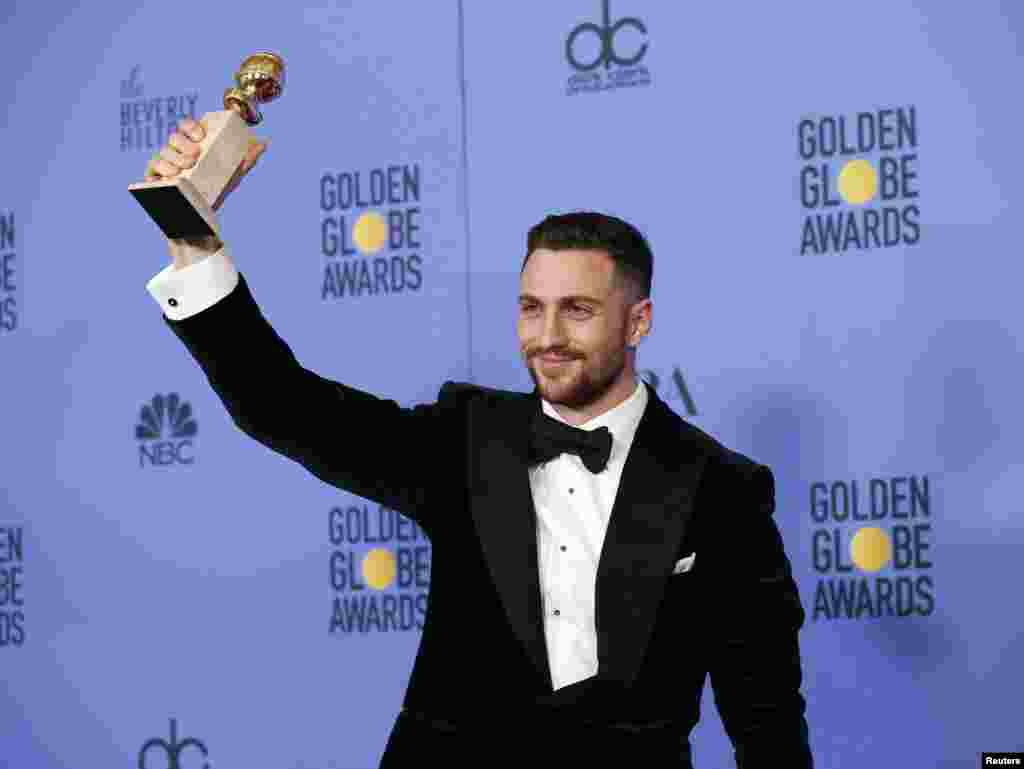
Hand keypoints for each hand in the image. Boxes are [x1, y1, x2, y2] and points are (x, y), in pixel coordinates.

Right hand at [143, 117, 268, 211]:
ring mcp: (164, 165)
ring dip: (171, 160)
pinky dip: (154, 175)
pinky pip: (149, 174)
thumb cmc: (217, 189)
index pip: (186, 126)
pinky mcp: (155, 181)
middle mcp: (176, 151)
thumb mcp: (233, 174)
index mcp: (192, 144)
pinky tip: (162, 179)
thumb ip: (247, 158)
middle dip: (182, 146)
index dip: (190, 126)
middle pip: (173, 139)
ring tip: (182, 170)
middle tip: (194, 157)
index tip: (200, 135)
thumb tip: (265, 142)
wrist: (204, 217)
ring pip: (162, 154)